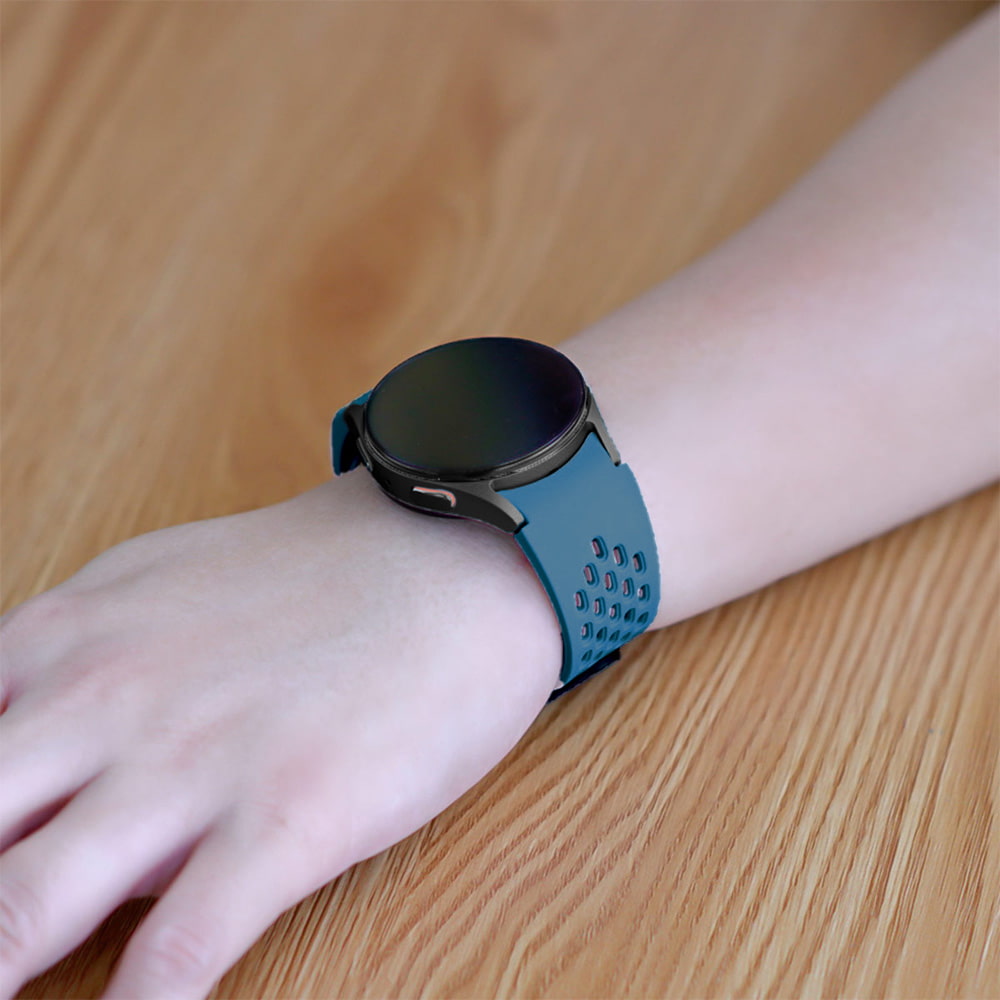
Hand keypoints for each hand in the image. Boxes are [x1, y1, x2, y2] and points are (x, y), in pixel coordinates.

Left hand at [0, 471, 560, 998]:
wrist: (452, 554)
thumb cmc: (314, 572)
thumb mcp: (155, 588)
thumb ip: (75, 680)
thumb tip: (51, 803)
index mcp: (62, 642)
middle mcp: (101, 704)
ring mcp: (190, 766)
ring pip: (18, 918)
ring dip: (0, 974)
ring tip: (15, 999)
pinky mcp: (287, 818)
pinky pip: (175, 957)